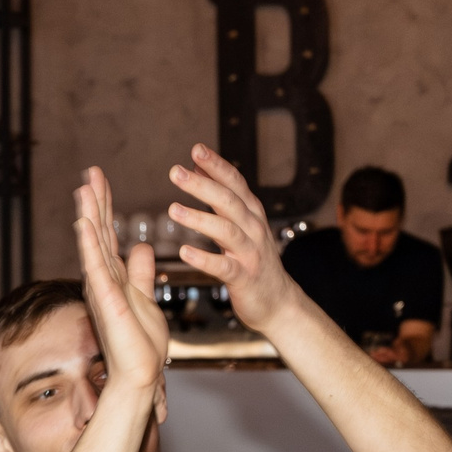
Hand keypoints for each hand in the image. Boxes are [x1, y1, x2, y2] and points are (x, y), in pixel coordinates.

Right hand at [72, 166, 169, 392]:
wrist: (140, 374)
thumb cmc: (140, 343)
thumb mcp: (145, 297)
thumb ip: (141, 272)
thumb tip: (141, 247)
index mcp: (112, 277)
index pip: (107, 234)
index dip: (104, 206)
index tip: (99, 179)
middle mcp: (102, 280)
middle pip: (97, 233)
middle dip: (94, 201)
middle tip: (90, 172)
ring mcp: (101, 289)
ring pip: (93, 245)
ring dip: (87, 215)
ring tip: (83, 189)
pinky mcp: (105, 301)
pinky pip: (96, 268)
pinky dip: (89, 245)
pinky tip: (83, 224)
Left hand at [165, 145, 304, 335]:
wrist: (279, 302)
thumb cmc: (254, 261)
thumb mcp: (243, 224)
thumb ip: (223, 197)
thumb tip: (199, 167)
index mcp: (251, 214)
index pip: (235, 183)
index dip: (216, 165)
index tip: (196, 149)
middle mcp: (253, 229)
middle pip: (228, 201)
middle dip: (202, 185)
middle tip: (176, 172)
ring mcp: (250, 253)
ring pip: (226, 230)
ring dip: (199, 218)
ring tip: (173, 210)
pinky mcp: (244, 278)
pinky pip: (223, 267)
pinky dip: (204, 259)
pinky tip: (184, 252)